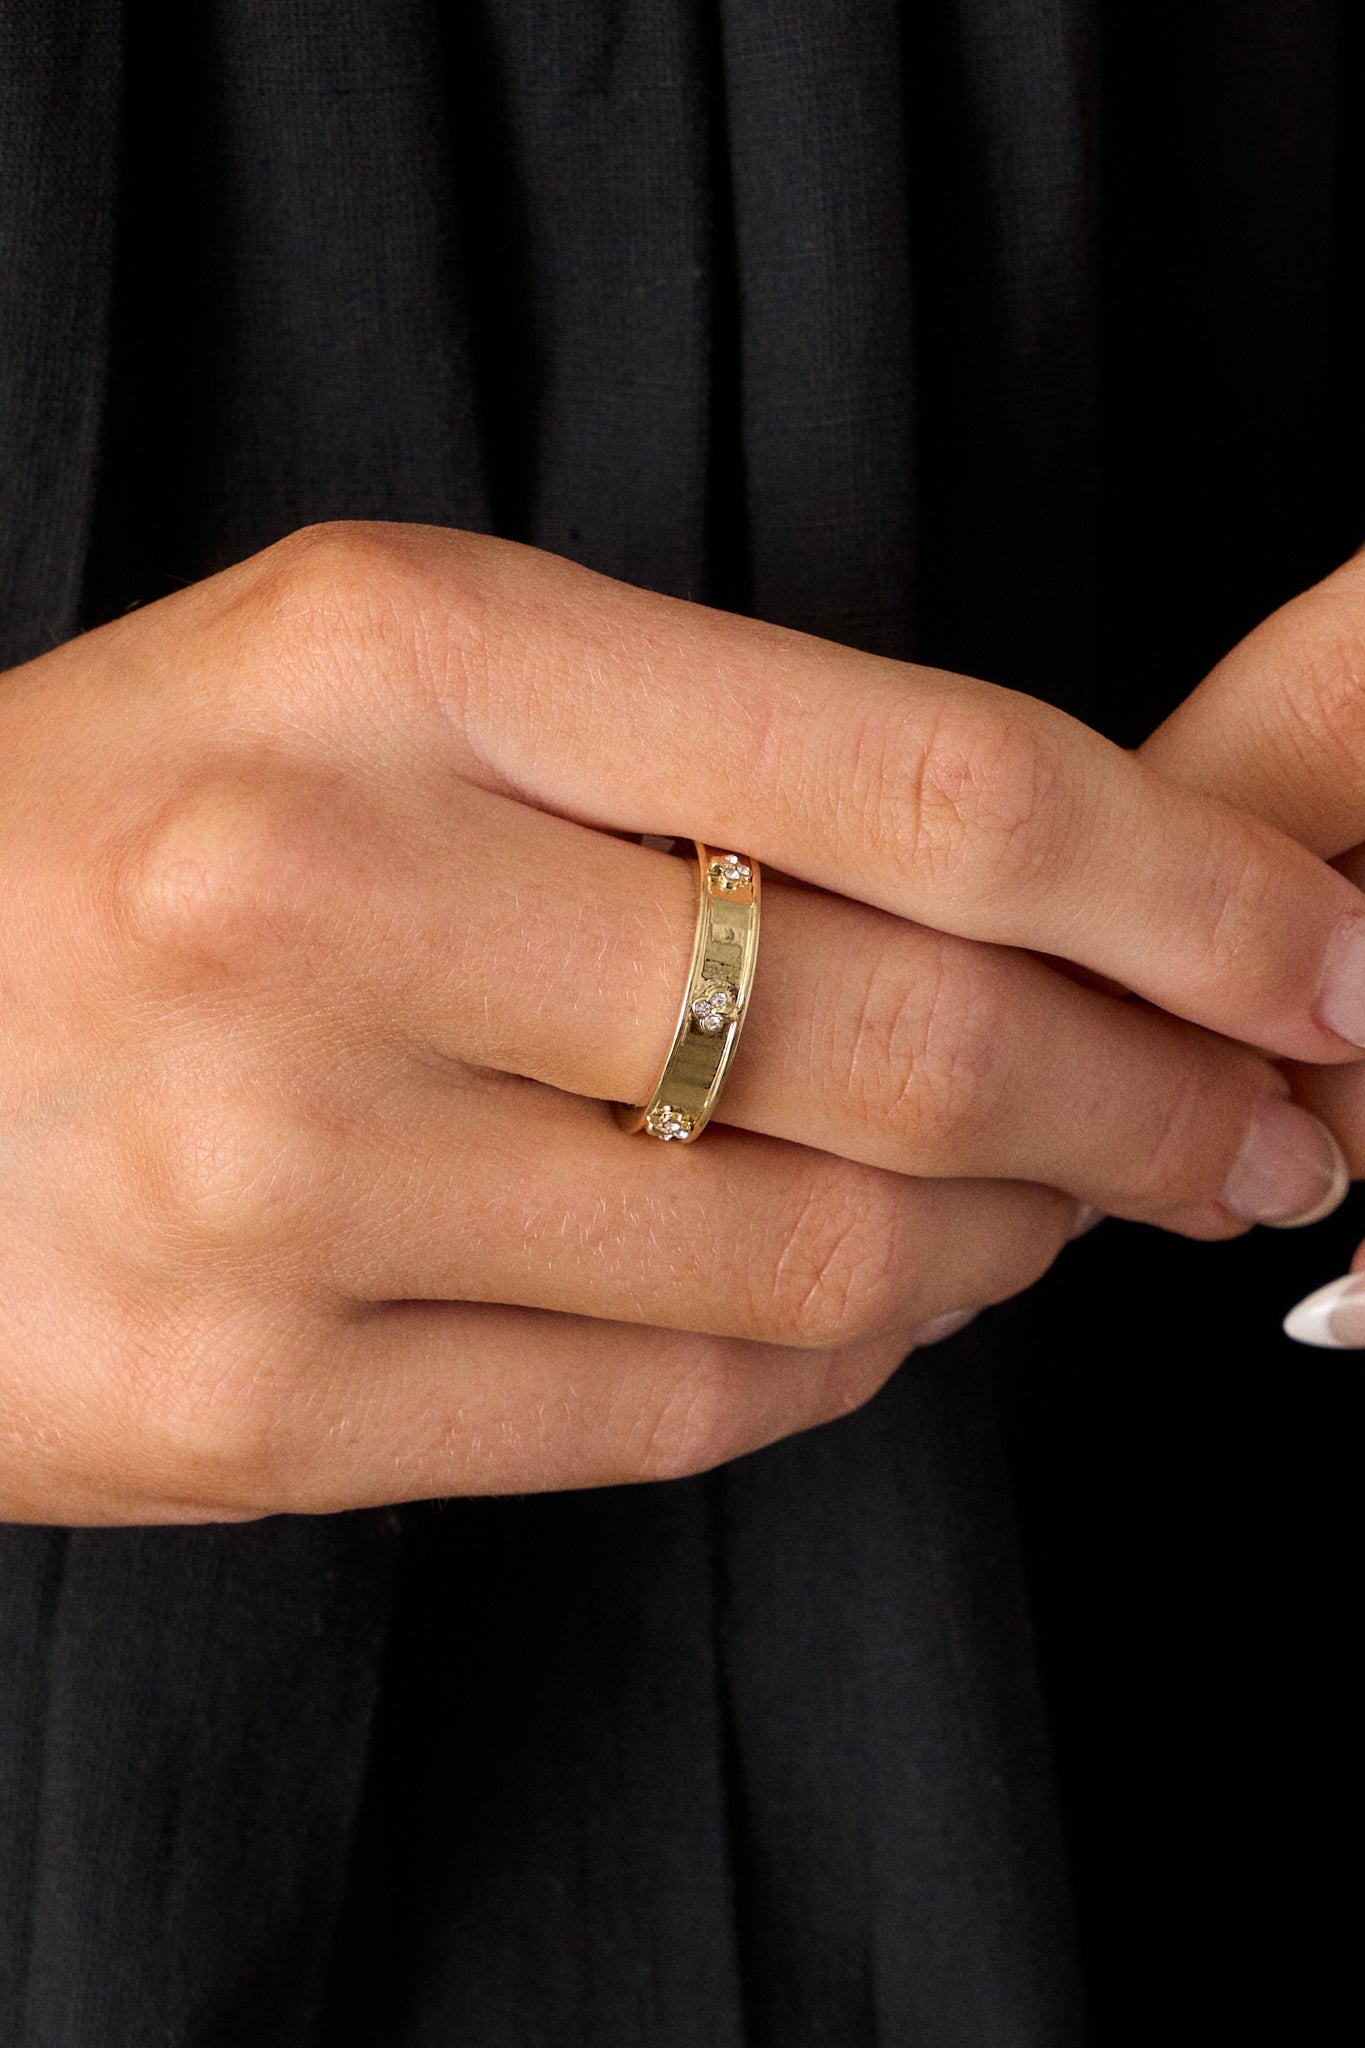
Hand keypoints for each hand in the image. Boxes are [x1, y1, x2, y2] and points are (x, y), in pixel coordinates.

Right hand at [4, 522, 1363, 1521]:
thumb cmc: (125, 833)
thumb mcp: (381, 683)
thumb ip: (696, 773)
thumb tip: (1046, 928)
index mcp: (398, 650)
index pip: (924, 779)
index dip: (1188, 890)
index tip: (1318, 961)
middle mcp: (329, 896)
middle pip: (914, 1038)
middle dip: (1160, 1097)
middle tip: (1258, 1122)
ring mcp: (276, 1176)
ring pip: (821, 1258)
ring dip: (1006, 1244)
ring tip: (1055, 1209)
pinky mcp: (245, 1405)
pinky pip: (672, 1410)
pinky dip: (837, 1365)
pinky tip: (869, 1311)